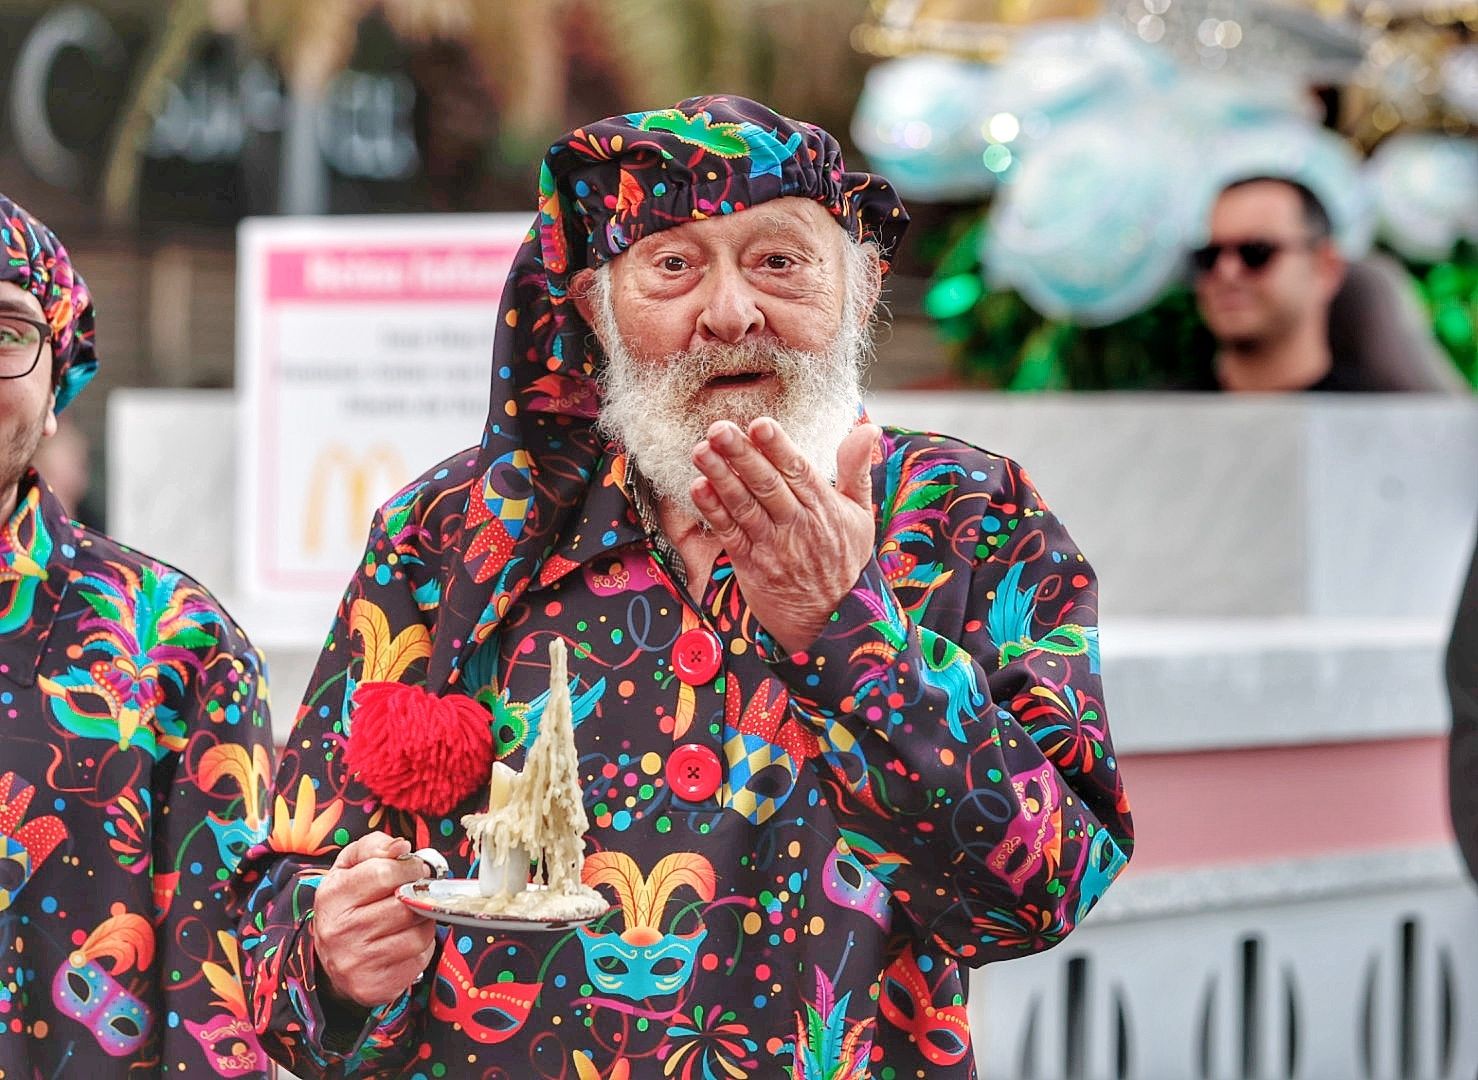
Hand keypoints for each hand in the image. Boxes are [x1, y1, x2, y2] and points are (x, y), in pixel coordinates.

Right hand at [313, 831, 436, 1008]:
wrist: (332, 958)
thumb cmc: (348, 904)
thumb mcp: (350, 868)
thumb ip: (374, 847)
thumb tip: (402, 846)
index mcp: (333, 896)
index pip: (385, 873)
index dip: (410, 867)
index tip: (416, 869)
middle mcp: (340, 931)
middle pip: (406, 905)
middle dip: (419, 896)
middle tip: (416, 894)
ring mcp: (356, 962)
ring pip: (419, 934)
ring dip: (423, 923)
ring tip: (410, 919)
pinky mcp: (374, 986)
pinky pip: (420, 959)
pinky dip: (422, 948)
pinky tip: (404, 942)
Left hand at [690, 417, 877, 654]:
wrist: (831, 621)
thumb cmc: (843, 560)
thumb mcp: (860, 514)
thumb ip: (856, 469)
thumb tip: (868, 429)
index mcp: (824, 508)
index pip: (799, 471)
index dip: (778, 447)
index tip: (760, 424)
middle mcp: (798, 525)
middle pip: (767, 485)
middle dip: (742, 455)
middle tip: (719, 429)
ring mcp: (773, 547)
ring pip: (744, 506)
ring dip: (721, 477)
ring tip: (701, 451)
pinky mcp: (751, 565)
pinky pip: (730, 534)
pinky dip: (713, 511)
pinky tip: (698, 488)